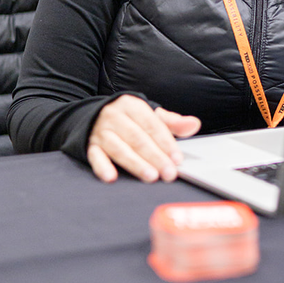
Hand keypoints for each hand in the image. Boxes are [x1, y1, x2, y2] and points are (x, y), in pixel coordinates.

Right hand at [86, 95, 201, 182]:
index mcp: (132, 106)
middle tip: (169, 172)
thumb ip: (172, 122)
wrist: (92, 115)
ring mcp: (100, 131)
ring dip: (135, 163)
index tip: (177, 158)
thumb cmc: (127, 118)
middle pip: (137, 138)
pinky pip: (95, 156)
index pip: (152, 125)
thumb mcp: (149, 115)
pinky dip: (102, 167)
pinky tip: (111, 177)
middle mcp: (115, 117)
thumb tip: (194, 124)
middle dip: (155, 157)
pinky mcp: (89, 145)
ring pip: (119, 148)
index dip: (166, 143)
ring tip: (151, 176)